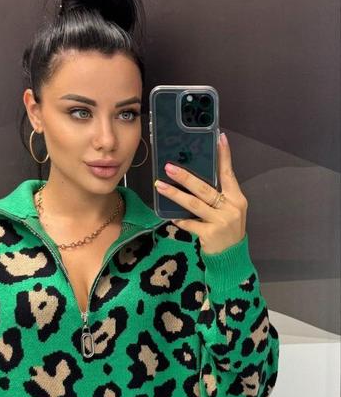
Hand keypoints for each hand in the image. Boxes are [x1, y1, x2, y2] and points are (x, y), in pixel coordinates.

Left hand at [154, 132, 247, 254]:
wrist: (231, 258)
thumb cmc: (227, 231)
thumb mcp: (230, 211)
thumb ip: (218, 197)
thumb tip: (195, 180)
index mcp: (237, 199)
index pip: (229, 173)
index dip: (224, 156)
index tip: (219, 138)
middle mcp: (230, 208)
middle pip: (205, 188)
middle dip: (185, 177)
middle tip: (169, 167)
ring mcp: (220, 221)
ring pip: (194, 204)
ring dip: (175, 194)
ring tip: (160, 185)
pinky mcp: (210, 234)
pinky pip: (189, 223)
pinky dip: (179, 219)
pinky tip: (170, 215)